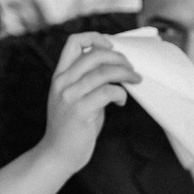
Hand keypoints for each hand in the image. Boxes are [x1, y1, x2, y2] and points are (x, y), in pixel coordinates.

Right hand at [40, 33, 139, 172]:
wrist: (57, 155)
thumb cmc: (72, 127)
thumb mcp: (75, 98)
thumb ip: (88, 81)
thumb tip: (116, 67)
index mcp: (60, 76)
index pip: (73, 42)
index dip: (95, 38)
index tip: (111, 46)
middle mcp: (62, 83)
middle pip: (94, 54)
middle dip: (118, 57)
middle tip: (131, 67)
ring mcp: (69, 97)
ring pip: (103, 72)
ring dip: (125, 73)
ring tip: (135, 80)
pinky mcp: (80, 112)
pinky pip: (107, 92)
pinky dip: (120, 93)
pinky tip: (121, 101)